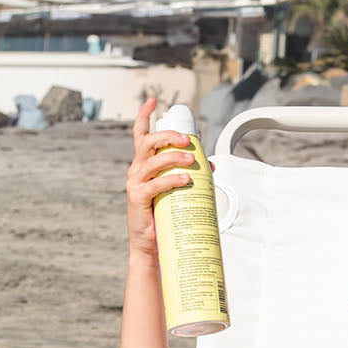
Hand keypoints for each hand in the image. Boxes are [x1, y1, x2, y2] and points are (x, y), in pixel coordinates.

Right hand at [124, 97, 194, 258]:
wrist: (152, 246)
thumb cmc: (164, 216)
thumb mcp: (178, 191)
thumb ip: (191, 174)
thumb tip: (212, 165)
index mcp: (144, 165)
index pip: (140, 135)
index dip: (144, 116)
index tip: (153, 102)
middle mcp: (136, 171)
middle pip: (147, 143)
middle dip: (167, 136)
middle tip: (187, 140)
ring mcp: (135, 184)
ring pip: (151, 161)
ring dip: (173, 157)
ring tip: (190, 160)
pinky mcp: (137, 199)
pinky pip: (154, 185)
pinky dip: (171, 180)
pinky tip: (185, 179)